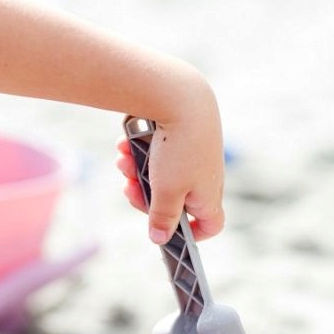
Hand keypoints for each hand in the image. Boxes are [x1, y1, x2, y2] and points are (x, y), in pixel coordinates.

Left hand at [116, 83, 224, 243]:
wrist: (177, 94)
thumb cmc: (178, 148)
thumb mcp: (166, 191)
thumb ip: (162, 218)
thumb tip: (160, 239)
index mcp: (207, 195)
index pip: (210, 224)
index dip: (193, 233)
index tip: (169, 232)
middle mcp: (202, 176)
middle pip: (170, 200)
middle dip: (145, 195)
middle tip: (129, 189)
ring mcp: (190, 157)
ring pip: (156, 176)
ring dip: (136, 172)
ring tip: (123, 161)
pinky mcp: (177, 138)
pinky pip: (153, 154)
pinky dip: (138, 152)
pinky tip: (125, 146)